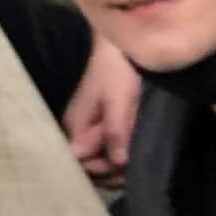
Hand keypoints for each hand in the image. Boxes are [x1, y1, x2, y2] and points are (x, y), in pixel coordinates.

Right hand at [63, 38, 142, 182]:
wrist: (119, 44)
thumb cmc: (116, 69)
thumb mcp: (117, 100)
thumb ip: (114, 131)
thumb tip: (117, 163)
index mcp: (75, 127)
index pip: (81, 164)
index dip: (103, 171)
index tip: (125, 171)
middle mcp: (79, 132)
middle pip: (91, 166)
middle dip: (112, 171)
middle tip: (137, 168)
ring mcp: (91, 129)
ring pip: (101, 159)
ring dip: (119, 165)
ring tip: (140, 161)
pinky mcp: (103, 125)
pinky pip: (109, 148)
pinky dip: (122, 154)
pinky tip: (136, 153)